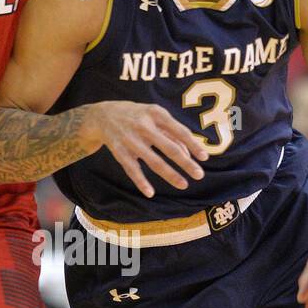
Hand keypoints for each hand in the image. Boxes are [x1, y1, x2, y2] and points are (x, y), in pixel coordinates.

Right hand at [93, 102, 207, 198]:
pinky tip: (150, 193)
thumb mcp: (154, 116)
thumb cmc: (137, 116)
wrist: (102, 115)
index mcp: (156, 114)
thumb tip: (189, 154)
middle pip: (169, 147)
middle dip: (185, 162)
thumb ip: (172, 132)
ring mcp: (130, 140)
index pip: (179, 131)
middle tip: (199, 175)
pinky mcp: (119, 152)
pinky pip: (132, 169)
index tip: (205, 158)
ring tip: (183, 185)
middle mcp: (143, 126)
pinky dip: (141, 181)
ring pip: (153, 161)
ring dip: (169, 174)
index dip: (193, 144)